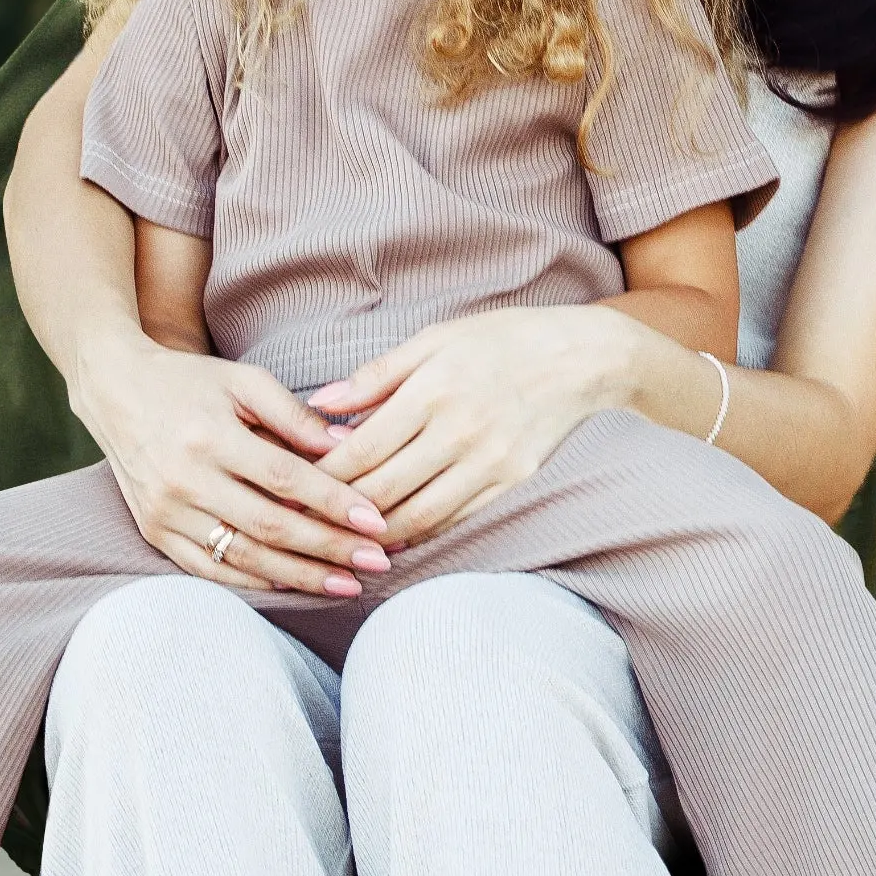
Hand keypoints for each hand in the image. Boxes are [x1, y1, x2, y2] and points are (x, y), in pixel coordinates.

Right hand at [66, 326, 392, 595]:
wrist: (115, 392)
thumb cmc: (190, 382)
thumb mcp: (244, 382)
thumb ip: (295, 416)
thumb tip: (349, 447)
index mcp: (209, 437)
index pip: (284, 479)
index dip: (334, 502)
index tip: (377, 521)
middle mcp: (184, 480)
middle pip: (269, 526)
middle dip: (329, 548)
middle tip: (377, 561)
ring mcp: (166, 512)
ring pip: (243, 556)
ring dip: (300, 576)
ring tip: (347, 585)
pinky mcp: (155, 532)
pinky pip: (210, 569)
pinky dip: (255, 580)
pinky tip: (295, 585)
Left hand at [312, 307, 646, 546]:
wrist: (583, 358)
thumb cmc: (503, 340)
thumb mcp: (437, 338)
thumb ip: (377, 375)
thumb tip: (320, 403)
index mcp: (434, 389)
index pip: (362, 450)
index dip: (321, 476)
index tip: (292, 487)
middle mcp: (460, 430)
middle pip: (382, 489)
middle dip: (336, 511)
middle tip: (302, 521)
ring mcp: (488, 462)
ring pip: (415, 515)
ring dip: (373, 533)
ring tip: (339, 537)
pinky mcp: (511, 482)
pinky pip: (452, 518)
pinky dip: (417, 531)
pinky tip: (391, 536)